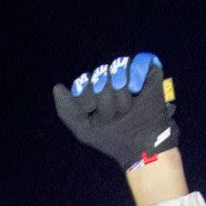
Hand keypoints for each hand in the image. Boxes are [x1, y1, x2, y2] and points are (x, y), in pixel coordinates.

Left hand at [53, 52, 176, 168]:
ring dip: (122, 94)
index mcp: (93, 89)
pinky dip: (136, 75)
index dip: (88, 100)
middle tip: (116, 115)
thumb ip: (65, 109)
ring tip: (128, 107)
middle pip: (100, 75)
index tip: (96, 117)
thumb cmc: (111, 137)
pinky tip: (137, 89)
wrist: (140, 145)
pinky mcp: (149, 70)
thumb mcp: (82, 128)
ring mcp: (129, 73)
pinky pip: (139, 61)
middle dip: (107, 101)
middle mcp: (110, 78)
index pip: (83, 81)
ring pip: (117, 68)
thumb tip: (56, 87)